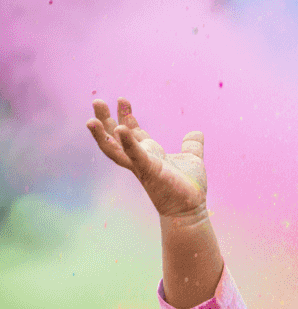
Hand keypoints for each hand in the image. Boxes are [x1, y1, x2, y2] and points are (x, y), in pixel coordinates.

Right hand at [86, 98, 207, 219]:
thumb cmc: (189, 188)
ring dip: (102, 134)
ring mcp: (142, 166)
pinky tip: (120, 128)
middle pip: (116, 137)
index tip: (122, 99)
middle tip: (97, 101)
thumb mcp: (192, 159)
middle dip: (105, 120)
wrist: (191, 209)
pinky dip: (128, 142)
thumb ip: (192, 146)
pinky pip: (135, 155)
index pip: (132, 131)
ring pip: (114, 149)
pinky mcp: (149, 171)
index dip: (126, 115)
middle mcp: (140, 159)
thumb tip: (196, 133)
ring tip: (91, 119)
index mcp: (149, 153)